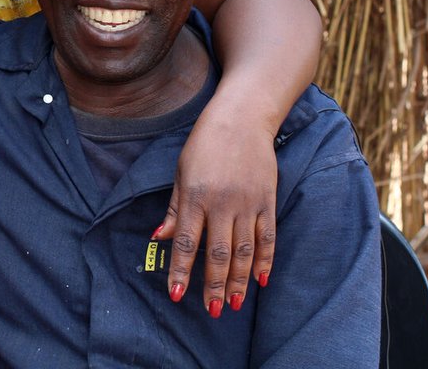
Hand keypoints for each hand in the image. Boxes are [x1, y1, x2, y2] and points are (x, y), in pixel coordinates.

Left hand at [153, 115, 275, 317]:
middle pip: (218, 253)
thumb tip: (159, 237)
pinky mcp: (268, 201)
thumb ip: (174, 207)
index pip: (187, 242)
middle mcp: (222, 203)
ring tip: (234, 304)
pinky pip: (268, 237)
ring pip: (244, 251)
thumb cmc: (204, 144)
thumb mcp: (181, 171)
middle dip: (214, 285)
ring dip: (239, 281)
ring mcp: (247, 203)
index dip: (181, 271)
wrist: (241, 118)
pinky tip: (260, 280)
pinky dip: (265, 260)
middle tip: (213, 310)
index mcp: (195, 196)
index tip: (177, 295)